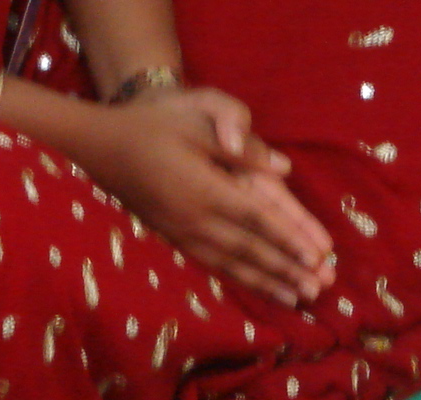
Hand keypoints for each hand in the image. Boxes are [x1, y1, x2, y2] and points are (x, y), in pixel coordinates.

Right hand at [79, 87, 334, 306]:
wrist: (101, 145)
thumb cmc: (152, 125)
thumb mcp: (195, 121)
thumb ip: (240, 145)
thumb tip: (283, 167)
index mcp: (204, 189)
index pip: (257, 218)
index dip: (289, 238)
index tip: (318, 256)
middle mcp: (194, 219)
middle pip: (250, 248)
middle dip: (287, 268)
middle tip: (319, 288)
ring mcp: (181, 233)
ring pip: (232, 263)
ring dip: (267, 282)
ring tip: (298, 298)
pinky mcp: (172, 238)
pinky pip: (211, 264)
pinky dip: (239, 278)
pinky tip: (256, 287)